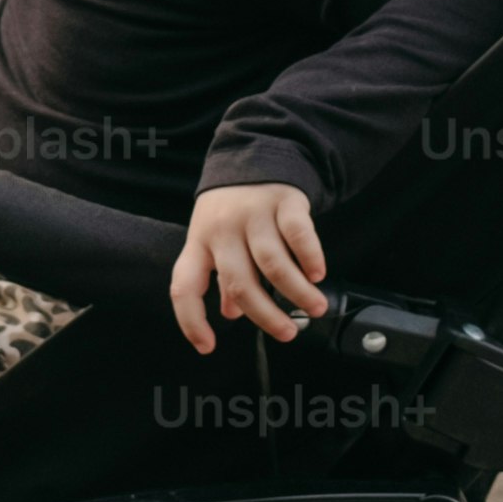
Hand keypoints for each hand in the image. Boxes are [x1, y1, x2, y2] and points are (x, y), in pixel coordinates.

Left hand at [170, 182, 326, 356]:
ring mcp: (253, 214)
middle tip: (287, 334)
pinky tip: (318, 275)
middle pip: (240, 283)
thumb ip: (222, 278)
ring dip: (297, 292)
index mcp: (199, 242)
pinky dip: (310, 258)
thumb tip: (230, 314)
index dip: (191, 320)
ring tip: (314, 309)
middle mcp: (222, 230)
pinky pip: (298, 235)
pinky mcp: (283, 201)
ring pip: (273, 263)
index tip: (207, 347)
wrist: (254, 154)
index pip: (184, 287)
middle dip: (266, 316)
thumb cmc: (232, 210)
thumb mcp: (215, 239)